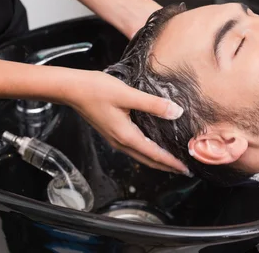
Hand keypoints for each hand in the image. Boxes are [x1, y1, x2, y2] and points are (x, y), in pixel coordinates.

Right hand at [0, 57, 189, 175]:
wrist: (72, 89)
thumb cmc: (96, 90)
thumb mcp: (128, 94)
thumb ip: (153, 104)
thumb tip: (176, 112)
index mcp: (126, 136)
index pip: (154, 155)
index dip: (171, 162)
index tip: (186, 169)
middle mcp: (120, 141)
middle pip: (148, 160)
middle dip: (166, 166)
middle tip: (184, 169)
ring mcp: (115, 138)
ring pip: (140, 155)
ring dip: (157, 159)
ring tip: (172, 160)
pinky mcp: (112, 131)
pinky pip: (134, 147)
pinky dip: (147, 150)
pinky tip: (153, 144)